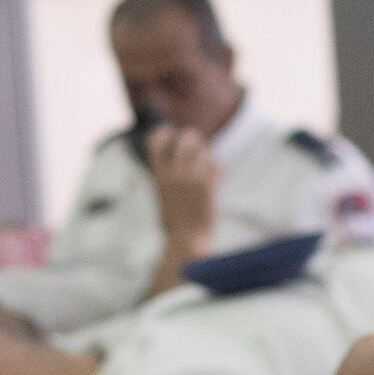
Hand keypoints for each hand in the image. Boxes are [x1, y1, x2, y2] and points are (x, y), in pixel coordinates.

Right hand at [143, 125, 221, 253]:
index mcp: (159, 176)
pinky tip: (216, 178)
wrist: (186, 240)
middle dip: (193, 139)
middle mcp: (175, 174)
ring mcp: (192, 179)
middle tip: (196, 145)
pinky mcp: (209, 186)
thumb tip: (173, 162)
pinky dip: (217, 170)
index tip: (170, 134)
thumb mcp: (162, 195)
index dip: (164, 134)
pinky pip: (216, 166)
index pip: (156, 141)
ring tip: (206, 163)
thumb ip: (166, 177)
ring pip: (203, 149)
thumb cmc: (174, 222)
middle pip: (186, 139)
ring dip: (206, 153)